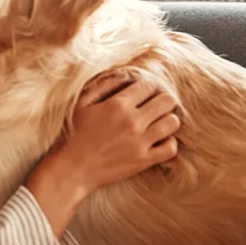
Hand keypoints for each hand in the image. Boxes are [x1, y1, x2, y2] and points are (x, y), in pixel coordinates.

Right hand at [26, 72, 180, 235]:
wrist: (73, 169)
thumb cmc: (73, 134)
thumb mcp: (82, 103)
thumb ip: (103, 85)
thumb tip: (125, 76)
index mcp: (117, 105)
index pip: (147, 86)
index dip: (146, 87)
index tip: (142, 94)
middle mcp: (133, 122)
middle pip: (166, 101)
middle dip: (162, 100)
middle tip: (154, 106)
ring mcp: (140, 142)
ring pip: (172, 122)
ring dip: (167, 119)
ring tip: (157, 122)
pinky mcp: (144, 161)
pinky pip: (171, 148)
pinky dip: (168, 142)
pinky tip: (159, 140)